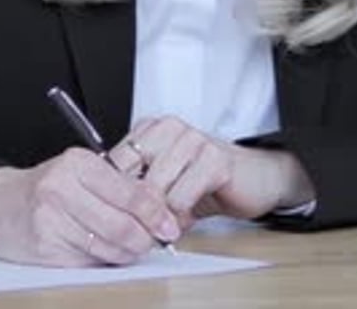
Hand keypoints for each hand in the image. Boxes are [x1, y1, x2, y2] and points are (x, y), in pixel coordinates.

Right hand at [0, 148, 179, 265]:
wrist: (0, 204)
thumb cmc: (50, 186)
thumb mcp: (83, 172)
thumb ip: (119, 185)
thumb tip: (159, 208)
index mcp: (78, 163)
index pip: (129, 193)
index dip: (155, 213)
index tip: (170, 224)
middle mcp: (62, 189)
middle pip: (121, 225)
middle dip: (146, 238)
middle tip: (157, 241)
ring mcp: (51, 221)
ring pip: (107, 247)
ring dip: (129, 253)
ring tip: (136, 247)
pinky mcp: (45, 249)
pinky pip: (89, 261)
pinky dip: (106, 261)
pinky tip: (110, 254)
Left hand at [113, 116, 314, 230]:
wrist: (250, 179)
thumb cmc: (201, 181)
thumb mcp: (161, 184)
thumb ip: (136, 193)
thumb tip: (106, 217)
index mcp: (150, 128)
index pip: (115, 162)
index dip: (114, 197)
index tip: (117, 219)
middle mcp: (169, 127)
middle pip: (132, 178)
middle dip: (137, 211)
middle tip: (144, 228)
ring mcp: (193, 139)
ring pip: (155, 190)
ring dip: (160, 216)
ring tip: (169, 222)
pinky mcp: (214, 160)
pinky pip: (181, 198)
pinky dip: (180, 216)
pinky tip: (188, 216)